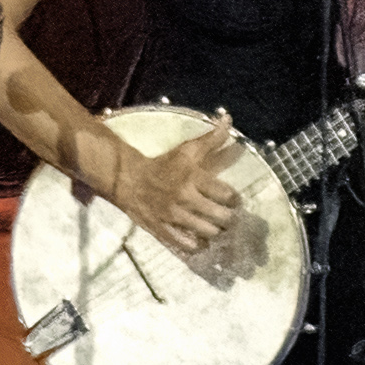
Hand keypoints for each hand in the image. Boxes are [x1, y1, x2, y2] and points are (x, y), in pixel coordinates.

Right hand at [102, 121, 250, 260]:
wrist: (129, 179)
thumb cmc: (163, 164)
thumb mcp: (187, 150)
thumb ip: (211, 138)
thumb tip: (228, 120)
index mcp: (193, 178)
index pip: (226, 194)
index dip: (235, 199)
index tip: (235, 200)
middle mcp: (185, 199)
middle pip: (221, 217)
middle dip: (229, 218)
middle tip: (228, 216)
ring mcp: (174, 217)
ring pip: (208, 233)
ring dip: (216, 231)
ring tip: (216, 227)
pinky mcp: (163, 230)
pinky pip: (187, 245)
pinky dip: (197, 245)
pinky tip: (200, 240)